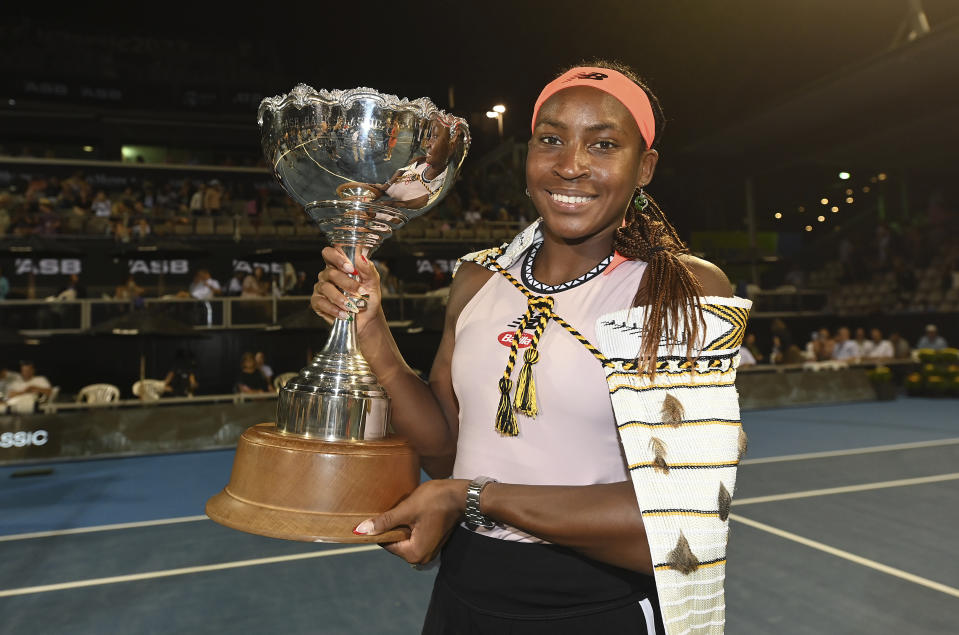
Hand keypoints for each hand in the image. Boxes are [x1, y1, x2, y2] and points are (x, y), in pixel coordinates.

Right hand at [311, 246, 382, 335]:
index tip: (350, 268)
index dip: (337, 258)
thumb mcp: (373, 282)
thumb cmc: (368, 298)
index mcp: (339, 266)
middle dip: (346, 283)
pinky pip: (321, 303)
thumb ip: (368, 268)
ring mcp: (321, 289)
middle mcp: (328, 275)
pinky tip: (344, 313)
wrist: (367, 318)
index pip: (329, 253)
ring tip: (352, 306)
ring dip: (341, 298)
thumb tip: (361, 258)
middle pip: (330, 272)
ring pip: (325, 288)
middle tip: (359, 291)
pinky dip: (334, 309)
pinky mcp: (317, 303)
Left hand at [353, 479, 467, 565]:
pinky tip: (409, 512)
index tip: (372, 515)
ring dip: (399, 525)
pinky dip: (408, 525)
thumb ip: (384, 521)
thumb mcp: (407, 510)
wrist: (462, 495)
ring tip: (400, 509)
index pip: (386, 544)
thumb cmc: (435, 501)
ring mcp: (428, 551)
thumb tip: (360, 531)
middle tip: (388, 508)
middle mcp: (421, 557)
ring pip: (403, 538)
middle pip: (395, 542)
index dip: (378, 529)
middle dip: (390, 527)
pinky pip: (412, 536)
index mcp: (414, 554)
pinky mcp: (432, 542)